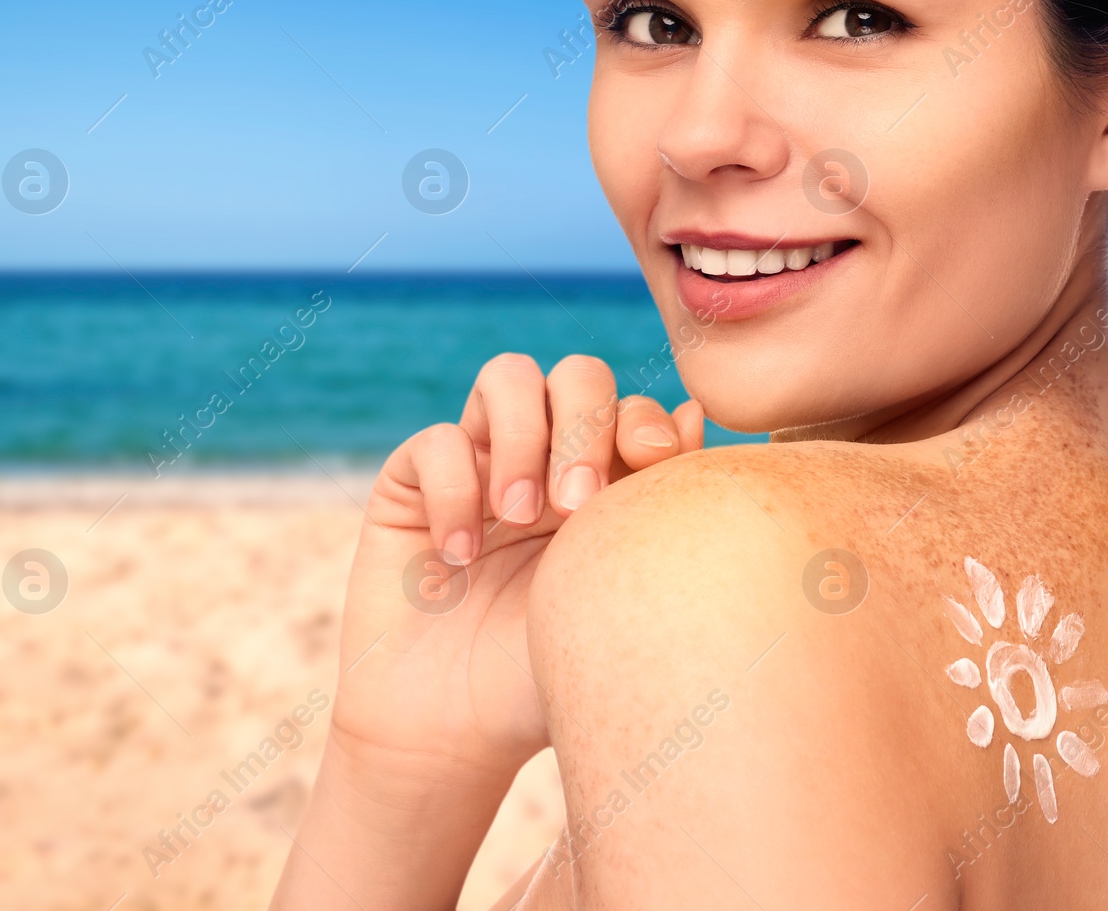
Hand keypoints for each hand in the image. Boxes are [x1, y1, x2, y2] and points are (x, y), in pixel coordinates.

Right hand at [328, 353, 703, 777]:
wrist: (452, 733)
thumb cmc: (543, 678)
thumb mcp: (612, 601)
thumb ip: (654, 511)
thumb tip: (696, 412)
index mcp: (603, 483)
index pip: (630, 407)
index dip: (640, 424)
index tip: (648, 475)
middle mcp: (543, 461)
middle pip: (576, 375)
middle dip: (584, 425)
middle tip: (577, 507)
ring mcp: (477, 465)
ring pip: (507, 377)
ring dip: (522, 438)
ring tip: (519, 517)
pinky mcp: (412, 485)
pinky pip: (435, 441)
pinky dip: (454, 489)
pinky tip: (459, 557)